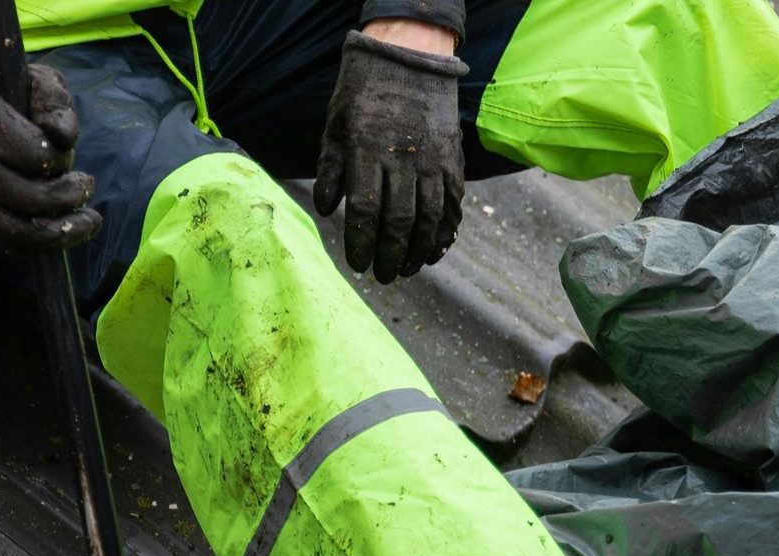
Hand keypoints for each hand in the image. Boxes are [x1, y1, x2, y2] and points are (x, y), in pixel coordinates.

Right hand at [0, 46, 101, 251]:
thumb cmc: (10, 97)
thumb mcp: (34, 82)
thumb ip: (54, 102)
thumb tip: (63, 136)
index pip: (33, 155)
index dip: (60, 158)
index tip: (66, 149)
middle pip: (26, 197)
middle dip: (67, 196)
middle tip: (86, 186)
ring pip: (13, 229)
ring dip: (59, 232)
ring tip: (89, 222)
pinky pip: (7, 241)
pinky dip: (40, 244)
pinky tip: (65, 232)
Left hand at [314, 27, 467, 283]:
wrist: (410, 57)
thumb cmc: (364, 92)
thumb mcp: (335, 124)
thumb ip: (330, 168)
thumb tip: (326, 209)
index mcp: (367, 150)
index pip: (363, 210)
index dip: (360, 242)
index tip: (357, 263)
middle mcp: (403, 158)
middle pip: (397, 221)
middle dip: (389, 255)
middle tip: (382, 276)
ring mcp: (432, 159)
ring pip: (429, 217)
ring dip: (418, 250)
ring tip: (407, 270)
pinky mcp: (452, 158)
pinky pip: (452, 204)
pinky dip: (445, 231)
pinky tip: (435, 250)